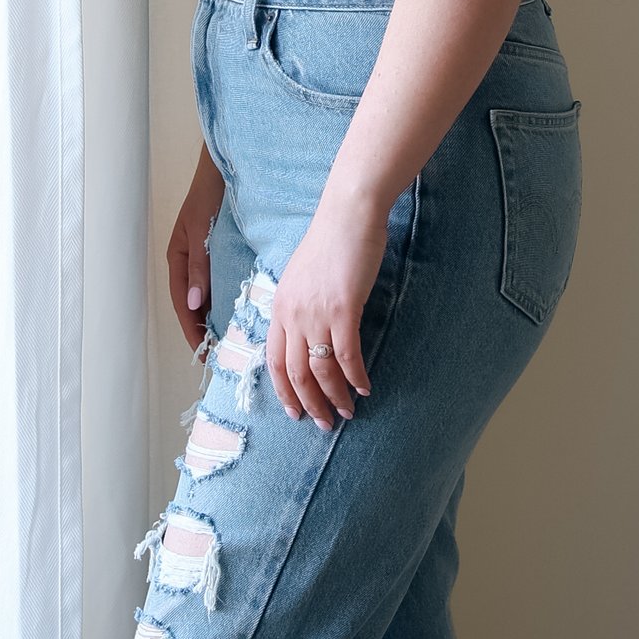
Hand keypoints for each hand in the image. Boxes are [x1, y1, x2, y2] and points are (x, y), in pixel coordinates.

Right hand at [167, 145, 225, 349]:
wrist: (222, 169)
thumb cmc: (209, 196)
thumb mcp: (201, 231)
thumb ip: (199, 266)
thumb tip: (196, 305)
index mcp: (178, 259)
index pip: (183, 304)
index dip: (191, 330)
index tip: (203, 352)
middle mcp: (187, 262)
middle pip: (191, 305)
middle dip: (200, 330)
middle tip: (214, 356)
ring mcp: (200, 258)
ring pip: (203, 297)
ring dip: (210, 318)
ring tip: (223, 341)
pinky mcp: (215, 253)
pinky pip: (215, 284)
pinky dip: (219, 301)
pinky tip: (233, 312)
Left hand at [269, 185, 386, 426]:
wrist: (348, 214)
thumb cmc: (330, 240)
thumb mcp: (302, 276)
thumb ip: (300, 305)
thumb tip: (309, 332)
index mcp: (279, 306)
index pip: (272, 360)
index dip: (283, 391)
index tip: (294, 411)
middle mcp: (292, 314)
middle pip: (294, 373)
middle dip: (309, 404)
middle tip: (323, 423)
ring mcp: (316, 313)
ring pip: (319, 370)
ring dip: (334, 396)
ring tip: (348, 412)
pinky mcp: (343, 309)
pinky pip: (347, 355)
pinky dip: (355, 377)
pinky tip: (366, 388)